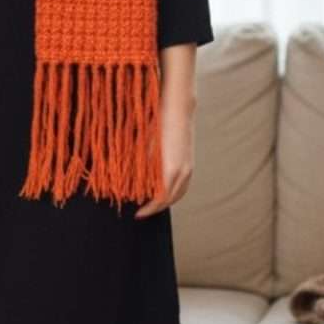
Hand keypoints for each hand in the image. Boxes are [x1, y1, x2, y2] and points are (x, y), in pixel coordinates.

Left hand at [133, 94, 194, 216]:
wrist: (178, 109)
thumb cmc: (158, 125)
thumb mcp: (145, 149)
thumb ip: (142, 170)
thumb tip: (132, 186)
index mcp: (170, 170)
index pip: (160, 199)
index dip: (149, 209)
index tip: (137, 214)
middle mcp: (183, 172)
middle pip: (171, 199)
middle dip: (157, 208)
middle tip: (143, 212)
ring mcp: (189, 167)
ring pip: (180, 193)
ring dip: (167, 202)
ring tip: (154, 204)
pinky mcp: (190, 163)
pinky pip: (184, 185)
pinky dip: (175, 193)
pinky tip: (165, 191)